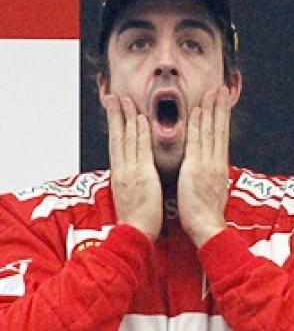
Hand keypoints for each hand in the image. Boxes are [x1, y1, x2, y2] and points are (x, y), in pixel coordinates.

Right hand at [103, 95, 162, 240]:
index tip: (115, 109)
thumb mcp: (131, 194)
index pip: (117, 144)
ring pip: (127, 139)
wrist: (136, 233)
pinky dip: (140, 134)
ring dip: (126, 118)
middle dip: (116, 115)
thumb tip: (133, 171)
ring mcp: (130, 171)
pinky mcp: (142, 176)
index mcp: (121, 174)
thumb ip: (132, 179)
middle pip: (117, 137)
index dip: (116, 125)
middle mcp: (122, 169)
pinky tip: (140, 120)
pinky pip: (141, 150)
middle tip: (114, 96)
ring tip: (125, 100)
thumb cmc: (137, 218)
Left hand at [177, 88, 231, 246]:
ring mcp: (208, 163)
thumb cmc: (206, 216)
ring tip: (213, 92)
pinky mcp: (198, 167)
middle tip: (221, 89)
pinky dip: (198, 125)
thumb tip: (211, 171)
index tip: (222, 104)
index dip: (221, 119)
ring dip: (211, 110)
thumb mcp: (212, 192)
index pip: (221, 137)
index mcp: (218, 167)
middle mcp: (216, 161)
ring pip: (210, 131)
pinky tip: (199, 111)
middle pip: (219, 129)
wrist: (207, 228)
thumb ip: (211, 178)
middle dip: (220, 108)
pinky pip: (197, 141)